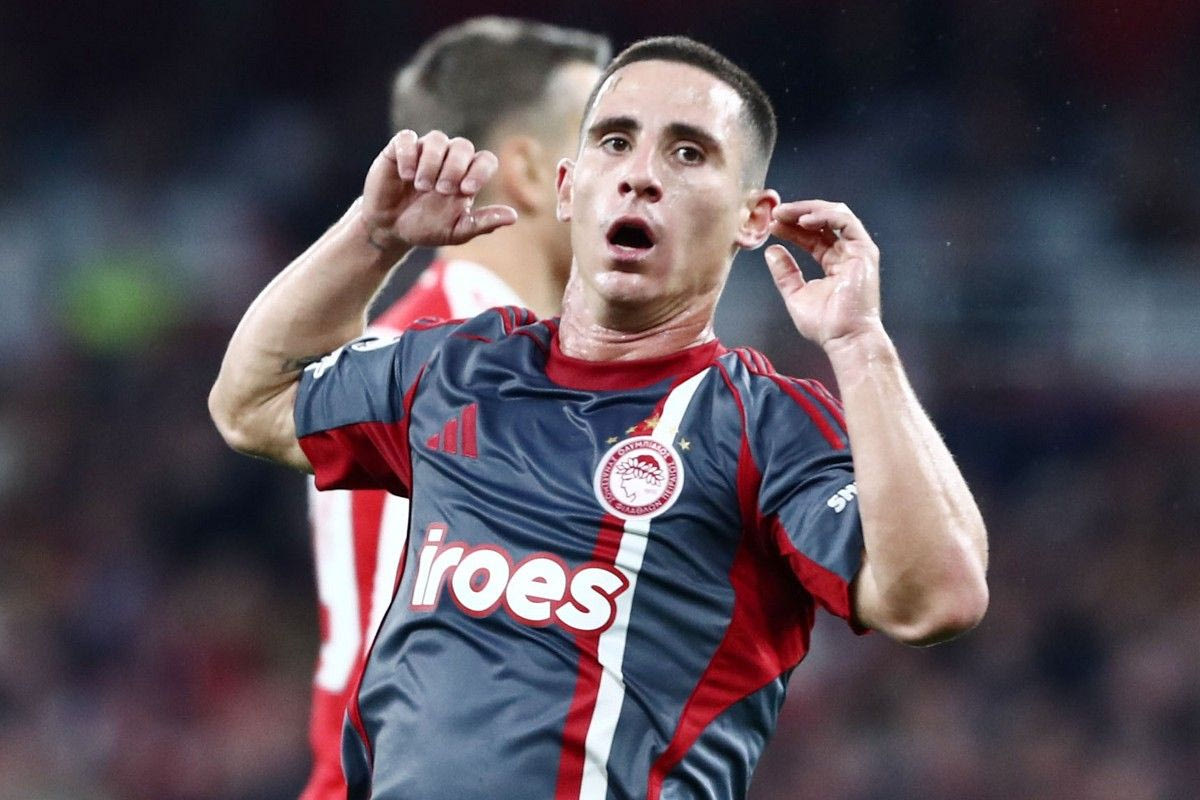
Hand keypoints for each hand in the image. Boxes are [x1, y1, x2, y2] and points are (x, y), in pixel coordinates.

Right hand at [360, 129, 517, 252]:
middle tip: (442, 190)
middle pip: (463, 146)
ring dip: (432, 162)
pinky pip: (407, 139)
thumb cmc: (427, 227)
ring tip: (423, 186)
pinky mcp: (399, 150)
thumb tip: (513, 217)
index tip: (467, 190)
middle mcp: (448, 159)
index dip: (480, 171)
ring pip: (437, 139)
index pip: (485, 160)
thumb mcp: (456, 231)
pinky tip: (406, 175)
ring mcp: (424, 152)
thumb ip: (483, 223)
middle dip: (455, 167)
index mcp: (467, 176)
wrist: (390, 229)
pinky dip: (409, 154)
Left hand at [764, 200, 881, 348]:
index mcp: (833, 262)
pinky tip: (803, 220)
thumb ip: (785, 272)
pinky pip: (846, 221)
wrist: (844, 337)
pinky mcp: (864, 250)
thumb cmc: (825, 324)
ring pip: (835, 215)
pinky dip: (824, 216)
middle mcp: (846, 253)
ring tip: (785, 213)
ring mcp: (857, 251)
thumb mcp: (796, 294)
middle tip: (776, 212)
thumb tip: (771, 251)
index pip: (812, 236)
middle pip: (823, 222)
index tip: (772, 224)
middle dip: (798, 213)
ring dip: (808, 209)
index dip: (791, 228)